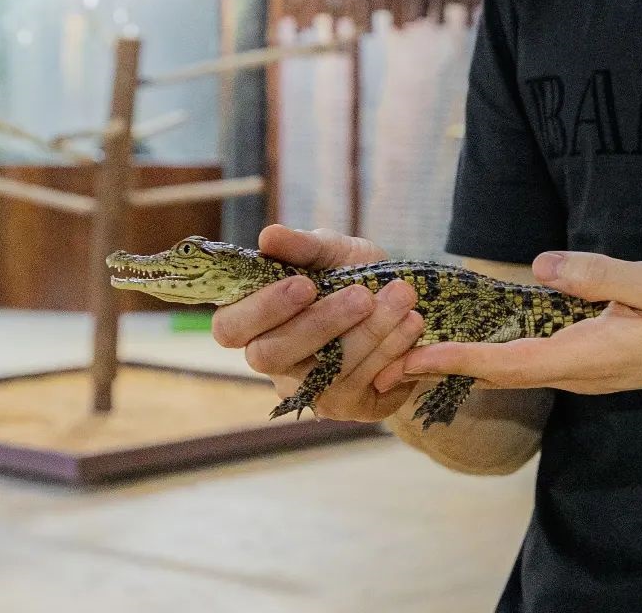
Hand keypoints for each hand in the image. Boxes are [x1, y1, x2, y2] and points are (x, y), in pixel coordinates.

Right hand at [211, 223, 429, 422]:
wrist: (406, 302)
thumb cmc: (353, 274)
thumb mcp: (334, 252)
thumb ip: (304, 246)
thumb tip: (269, 235)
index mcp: (257, 323)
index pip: (231, 328)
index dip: (263, 309)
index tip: (305, 285)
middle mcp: (275, 365)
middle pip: (273, 355)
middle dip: (322, 323)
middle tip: (363, 295)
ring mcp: (309, 391)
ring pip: (325, 372)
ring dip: (370, 332)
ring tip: (402, 297)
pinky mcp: (349, 406)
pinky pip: (363, 386)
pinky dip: (391, 351)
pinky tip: (411, 324)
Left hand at [373, 251, 641, 399]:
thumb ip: (600, 275)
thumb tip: (542, 267)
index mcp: (589, 354)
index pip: (508, 363)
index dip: (456, 359)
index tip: (409, 357)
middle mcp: (580, 372)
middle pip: (500, 374)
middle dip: (446, 364)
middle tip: (388, 352)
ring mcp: (587, 371)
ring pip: (514, 371)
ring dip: (468, 360)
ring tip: (418, 344)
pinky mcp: (594, 361)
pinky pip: (532, 364)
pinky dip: (495, 354)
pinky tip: (479, 338)